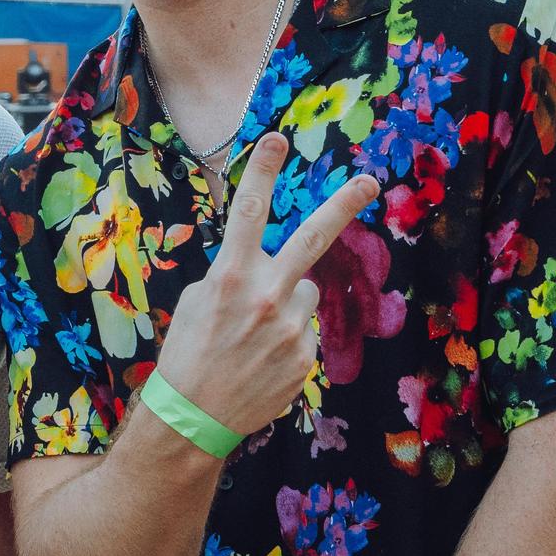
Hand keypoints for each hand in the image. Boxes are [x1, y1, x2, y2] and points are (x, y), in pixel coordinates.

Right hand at [154, 133, 378, 436]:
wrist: (193, 417)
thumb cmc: (186, 354)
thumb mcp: (195, 302)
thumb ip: (231, 276)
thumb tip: (259, 265)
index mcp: (230, 276)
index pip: (248, 212)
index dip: (263, 171)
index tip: (278, 139)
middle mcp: (266, 295)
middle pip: (313, 237)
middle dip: (343, 203)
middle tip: (370, 180)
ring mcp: (291, 328)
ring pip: (306, 291)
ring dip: (288, 301)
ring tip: (255, 333)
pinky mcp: (306, 356)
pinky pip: (305, 329)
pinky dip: (287, 337)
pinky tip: (261, 359)